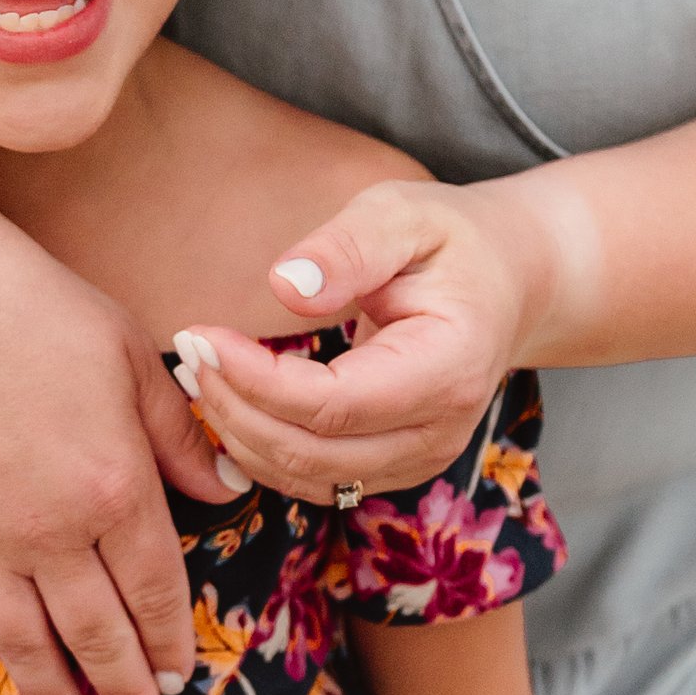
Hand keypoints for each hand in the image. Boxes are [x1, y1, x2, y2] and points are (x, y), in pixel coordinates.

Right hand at [0, 227, 224, 694]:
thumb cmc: (33, 310)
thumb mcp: (132, 358)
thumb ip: (182, 435)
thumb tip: (230, 491)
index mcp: (115, 489)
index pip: (155, 591)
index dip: (170, 642)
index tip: (179, 679)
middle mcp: (49, 532)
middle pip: (94, 634)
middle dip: (122, 688)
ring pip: (21, 639)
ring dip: (51, 693)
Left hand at [177, 177, 545, 499]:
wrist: (508, 284)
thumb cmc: (452, 242)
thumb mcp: (404, 215)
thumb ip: (347, 247)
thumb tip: (283, 286)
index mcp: (448, 369)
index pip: (334, 404)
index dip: (256, 382)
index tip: (201, 336)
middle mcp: (439, 432)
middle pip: (312, 452)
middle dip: (235, 409)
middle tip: (187, 352)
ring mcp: (419, 459)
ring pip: (307, 477)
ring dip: (240, 434)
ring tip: (197, 373)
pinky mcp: (394, 468)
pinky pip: (314, 479)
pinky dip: (262, 449)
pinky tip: (228, 402)